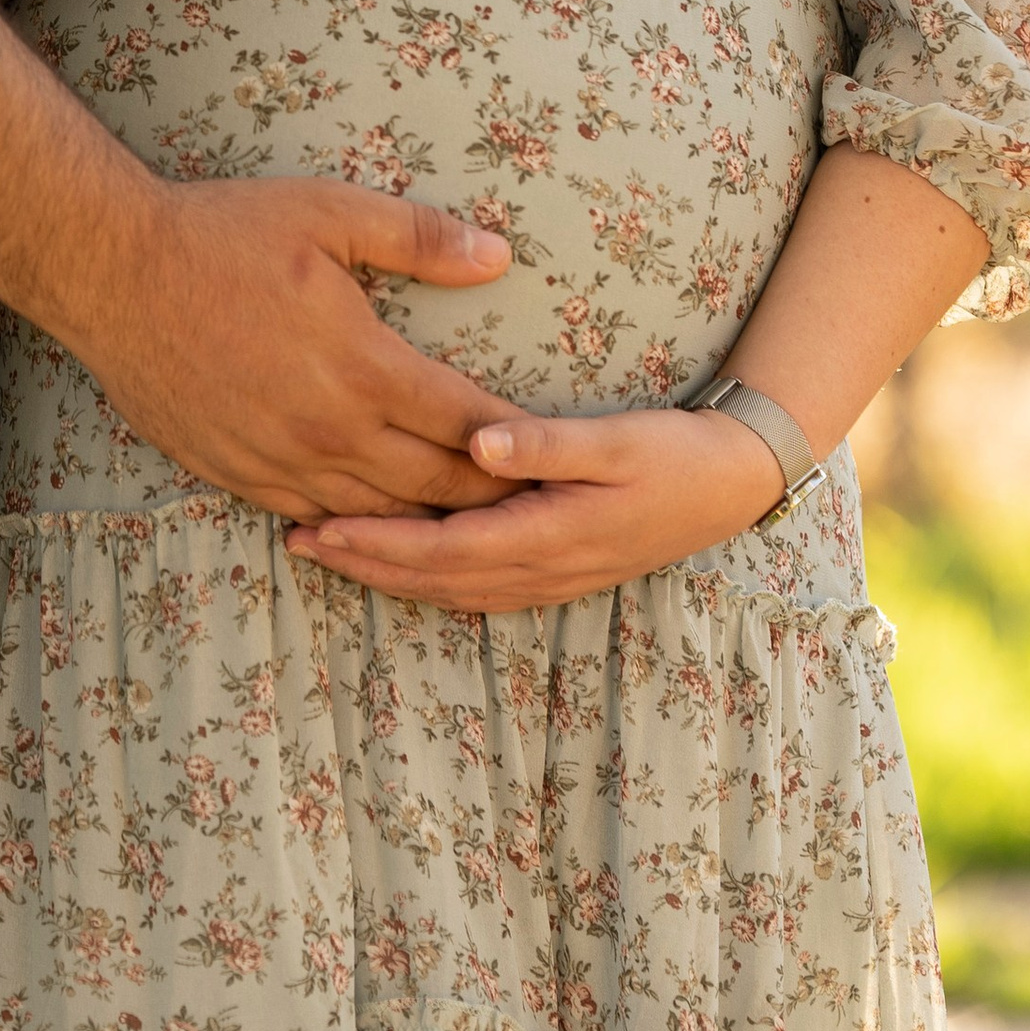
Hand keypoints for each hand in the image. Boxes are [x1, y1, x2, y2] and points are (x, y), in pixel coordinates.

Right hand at [70, 177, 525, 520]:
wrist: (115, 273)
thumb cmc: (223, 233)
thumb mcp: (328, 212)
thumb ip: (418, 237)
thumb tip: (498, 255)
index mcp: (365, 366)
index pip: (468, 424)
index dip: (517, 443)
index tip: (552, 454)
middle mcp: (330, 429)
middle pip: (435, 485)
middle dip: (489, 496)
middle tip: (532, 503)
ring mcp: (281, 460)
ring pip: (378, 511)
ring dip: (428, 521)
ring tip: (471, 524)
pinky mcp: (237, 474)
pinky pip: (314, 515)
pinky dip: (356, 524)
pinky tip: (378, 523)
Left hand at [284, 402, 787, 605]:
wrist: (732, 486)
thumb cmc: (673, 453)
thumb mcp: (616, 440)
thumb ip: (545, 443)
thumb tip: (476, 443)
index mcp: (549, 536)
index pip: (443, 550)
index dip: (378, 543)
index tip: (320, 527)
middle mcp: (542, 569)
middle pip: (435, 580)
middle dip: (364, 563)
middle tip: (297, 541)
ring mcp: (550, 578)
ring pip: (451, 590)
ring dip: (389, 575)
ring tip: (329, 551)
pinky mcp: (557, 571)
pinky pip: (476, 588)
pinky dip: (428, 579)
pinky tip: (400, 564)